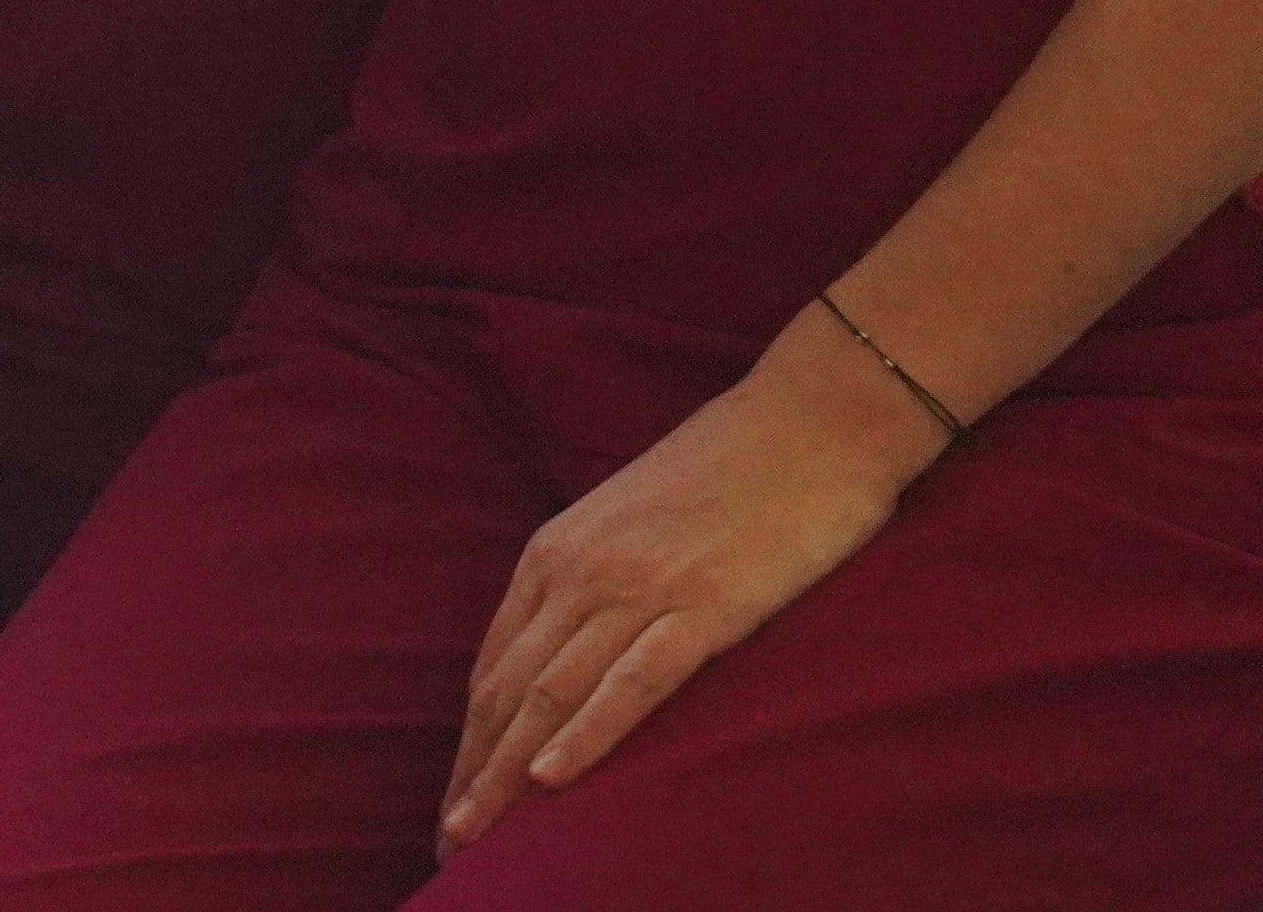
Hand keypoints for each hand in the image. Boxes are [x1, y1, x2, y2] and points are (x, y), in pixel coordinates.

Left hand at [441, 336, 938, 856]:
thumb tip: (568, 644)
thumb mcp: (633, 523)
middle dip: (474, 772)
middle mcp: (580, 571)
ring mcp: (639, 588)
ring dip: (508, 772)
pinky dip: (586, 733)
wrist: (812, 421)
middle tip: (450, 842)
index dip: (469, 740)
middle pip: (508, 690)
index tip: (453, 798)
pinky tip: (551, 779)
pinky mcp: (705, 607)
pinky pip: (631, 681)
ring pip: (553, 694)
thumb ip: (594, 580)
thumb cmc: (730, 473)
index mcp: (557, 552)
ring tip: (478, 835)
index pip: (494, 665)